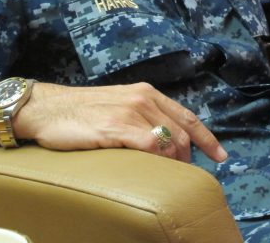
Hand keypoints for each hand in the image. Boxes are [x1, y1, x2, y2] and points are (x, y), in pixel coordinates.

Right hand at [16, 82, 227, 162]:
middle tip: (184, 176)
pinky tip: (154, 170)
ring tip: (168, 177)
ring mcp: (130, 112)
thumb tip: (164, 139)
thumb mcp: (119, 105)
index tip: (221, 156)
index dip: (207, 138)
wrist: (48, 108)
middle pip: (181, 132)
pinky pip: (150, 146)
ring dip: (173, 163)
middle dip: (189, 158)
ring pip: (169, 140)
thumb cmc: (82, 111)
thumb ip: (143, 116)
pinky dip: (158, 160)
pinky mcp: (116, 127)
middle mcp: (143, 98)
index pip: (187, 116)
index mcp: (147, 92)